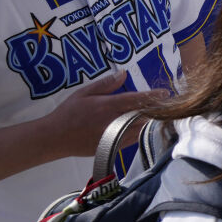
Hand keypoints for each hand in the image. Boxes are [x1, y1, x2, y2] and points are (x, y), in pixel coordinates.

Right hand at [43, 71, 163, 157]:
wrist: (55, 138)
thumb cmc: (69, 112)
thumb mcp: (84, 93)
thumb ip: (105, 84)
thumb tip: (123, 74)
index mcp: (108, 106)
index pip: (137, 100)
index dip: (153, 96)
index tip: (165, 93)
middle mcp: (114, 122)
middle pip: (143, 115)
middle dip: (156, 110)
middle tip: (167, 105)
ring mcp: (114, 136)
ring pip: (140, 129)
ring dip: (149, 122)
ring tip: (159, 115)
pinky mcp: (112, 148)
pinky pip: (132, 140)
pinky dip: (139, 133)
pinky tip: (142, 127)